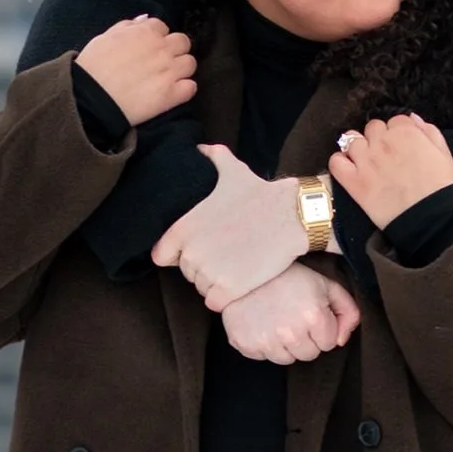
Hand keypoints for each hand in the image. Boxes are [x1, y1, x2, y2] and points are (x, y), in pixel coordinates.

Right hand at [74, 16, 196, 127]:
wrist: (90, 99)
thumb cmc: (92, 68)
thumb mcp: (104, 38)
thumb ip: (127, 26)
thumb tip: (144, 19)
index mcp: (146, 32)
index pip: (162, 28)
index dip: (156, 39)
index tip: (148, 49)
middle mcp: (162, 48)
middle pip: (183, 42)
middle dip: (174, 51)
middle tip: (160, 63)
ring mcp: (170, 71)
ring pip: (190, 63)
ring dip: (181, 70)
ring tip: (166, 80)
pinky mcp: (172, 94)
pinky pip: (191, 87)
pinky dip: (184, 90)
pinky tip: (171, 94)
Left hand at [153, 150, 307, 307]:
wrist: (290, 216)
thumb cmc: (259, 193)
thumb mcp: (231, 170)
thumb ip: (212, 157)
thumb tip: (201, 148)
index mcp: (183, 229)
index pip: (162, 255)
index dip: (178, 253)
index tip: (197, 247)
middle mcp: (191, 254)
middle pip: (187, 273)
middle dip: (204, 266)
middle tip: (225, 252)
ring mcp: (208, 274)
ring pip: (202, 288)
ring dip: (216, 282)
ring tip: (235, 264)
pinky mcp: (228, 292)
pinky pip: (215, 303)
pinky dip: (225, 297)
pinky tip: (239, 282)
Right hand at [220, 266, 361, 364]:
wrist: (247, 267)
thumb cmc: (289, 275)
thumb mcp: (325, 284)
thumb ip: (347, 311)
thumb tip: (341, 341)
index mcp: (313, 316)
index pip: (328, 344)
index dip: (322, 328)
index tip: (310, 313)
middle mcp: (290, 333)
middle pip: (308, 355)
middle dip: (305, 339)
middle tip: (293, 316)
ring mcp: (266, 341)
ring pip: (286, 359)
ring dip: (284, 344)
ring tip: (277, 319)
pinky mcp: (246, 344)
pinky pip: (263, 358)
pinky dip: (263, 344)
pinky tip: (261, 323)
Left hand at [331, 112, 452, 228]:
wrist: (431, 219)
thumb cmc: (441, 188)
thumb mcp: (444, 153)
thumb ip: (429, 131)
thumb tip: (413, 118)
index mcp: (406, 132)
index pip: (395, 120)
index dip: (399, 132)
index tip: (403, 145)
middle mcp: (382, 142)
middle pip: (373, 127)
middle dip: (379, 138)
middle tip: (387, 155)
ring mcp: (366, 161)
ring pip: (352, 139)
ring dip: (359, 147)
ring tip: (367, 161)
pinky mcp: (354, 182)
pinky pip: (336, 163)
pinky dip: (340, 163)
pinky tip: (349, 169)